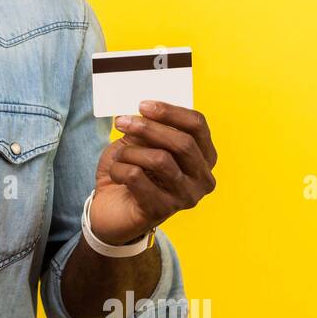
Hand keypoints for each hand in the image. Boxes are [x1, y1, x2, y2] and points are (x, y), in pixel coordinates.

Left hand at [89, 101, 217, 245]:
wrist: (113, 212)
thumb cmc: (131, 173)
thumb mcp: (140, 144)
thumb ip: (149, 129)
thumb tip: (144, 110)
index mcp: (204, 157)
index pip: (198, 126)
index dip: (170, 112)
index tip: (143, 105)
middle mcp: (202, 179)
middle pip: (183, 143)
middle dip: (148, 128)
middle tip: (121, 122)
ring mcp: (185, 197)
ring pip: (160, 159)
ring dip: (130, 151)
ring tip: (118, 156)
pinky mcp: (162, 210)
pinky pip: (137, 176)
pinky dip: (119, 169)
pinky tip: (116, 174)